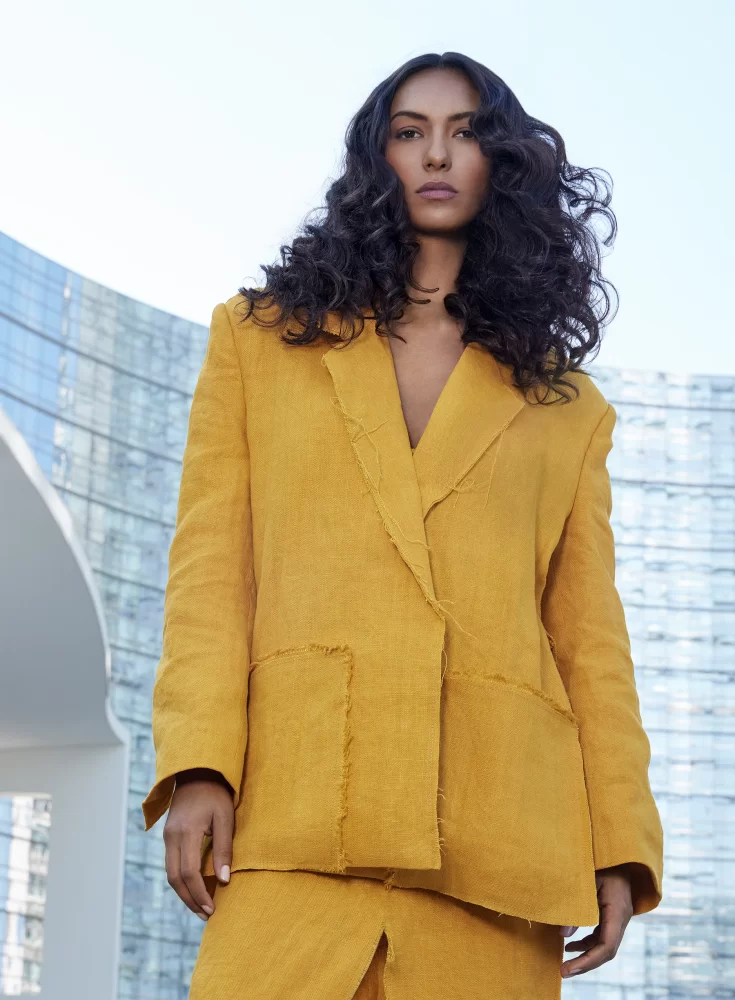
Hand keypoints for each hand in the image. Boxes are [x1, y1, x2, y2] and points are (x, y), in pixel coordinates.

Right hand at [163, 768, 233, 919]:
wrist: (196, 772)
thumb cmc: (216, 794)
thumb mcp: (225, 817)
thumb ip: (224, 848)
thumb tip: (224, 880)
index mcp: (186, 832)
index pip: (189, 872)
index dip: (200, 894)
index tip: (212, 908)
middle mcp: (172, 837)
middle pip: (175, 878)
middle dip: (190, 900)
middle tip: (207, 914)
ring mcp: (167, 837)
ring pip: (170, 874)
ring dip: (184, 893)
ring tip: (201, 907)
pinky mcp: (168, 837)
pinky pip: (172, 864)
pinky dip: (182, 880)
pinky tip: (195, 888)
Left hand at [560, 864, 634, 978]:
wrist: (618, 849)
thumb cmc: (601, 859)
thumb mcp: (587, 878)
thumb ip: (576, 904)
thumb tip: (563, 935)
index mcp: (618, 911)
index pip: (606, 946)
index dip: (587, 961)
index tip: (567, 968)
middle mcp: (622, 918)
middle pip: (606, 951)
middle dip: (585, 963)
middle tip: (563, 971)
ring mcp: (619, 917)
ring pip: (605, 945)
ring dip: (586, 955)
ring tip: (564, 962)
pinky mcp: (614, 914)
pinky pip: (602, 935)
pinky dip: (587, 943)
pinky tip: (570, 945)